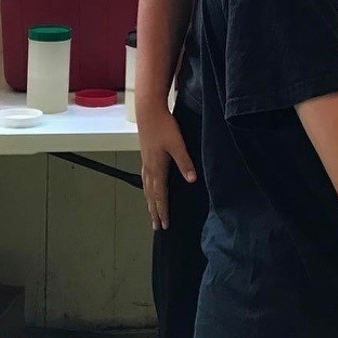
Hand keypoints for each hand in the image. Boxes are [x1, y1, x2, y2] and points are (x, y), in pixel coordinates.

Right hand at [138, 105, 196, 230]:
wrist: (149, 110)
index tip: (164, 224)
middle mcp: (149, 167)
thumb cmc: (164, 126)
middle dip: (155, 211)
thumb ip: (184, 161)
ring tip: (151, 213)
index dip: (162, 210)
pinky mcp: (146, 154)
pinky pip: (145, 178)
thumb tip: (192, 180)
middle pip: (151, 194)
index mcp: (157, 167)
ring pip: (146, 187)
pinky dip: (147, 189)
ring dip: (149, 202)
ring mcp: (146, 161)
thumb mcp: (177, 143)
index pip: (160, 194)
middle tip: (157, 227)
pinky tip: (148, 188)